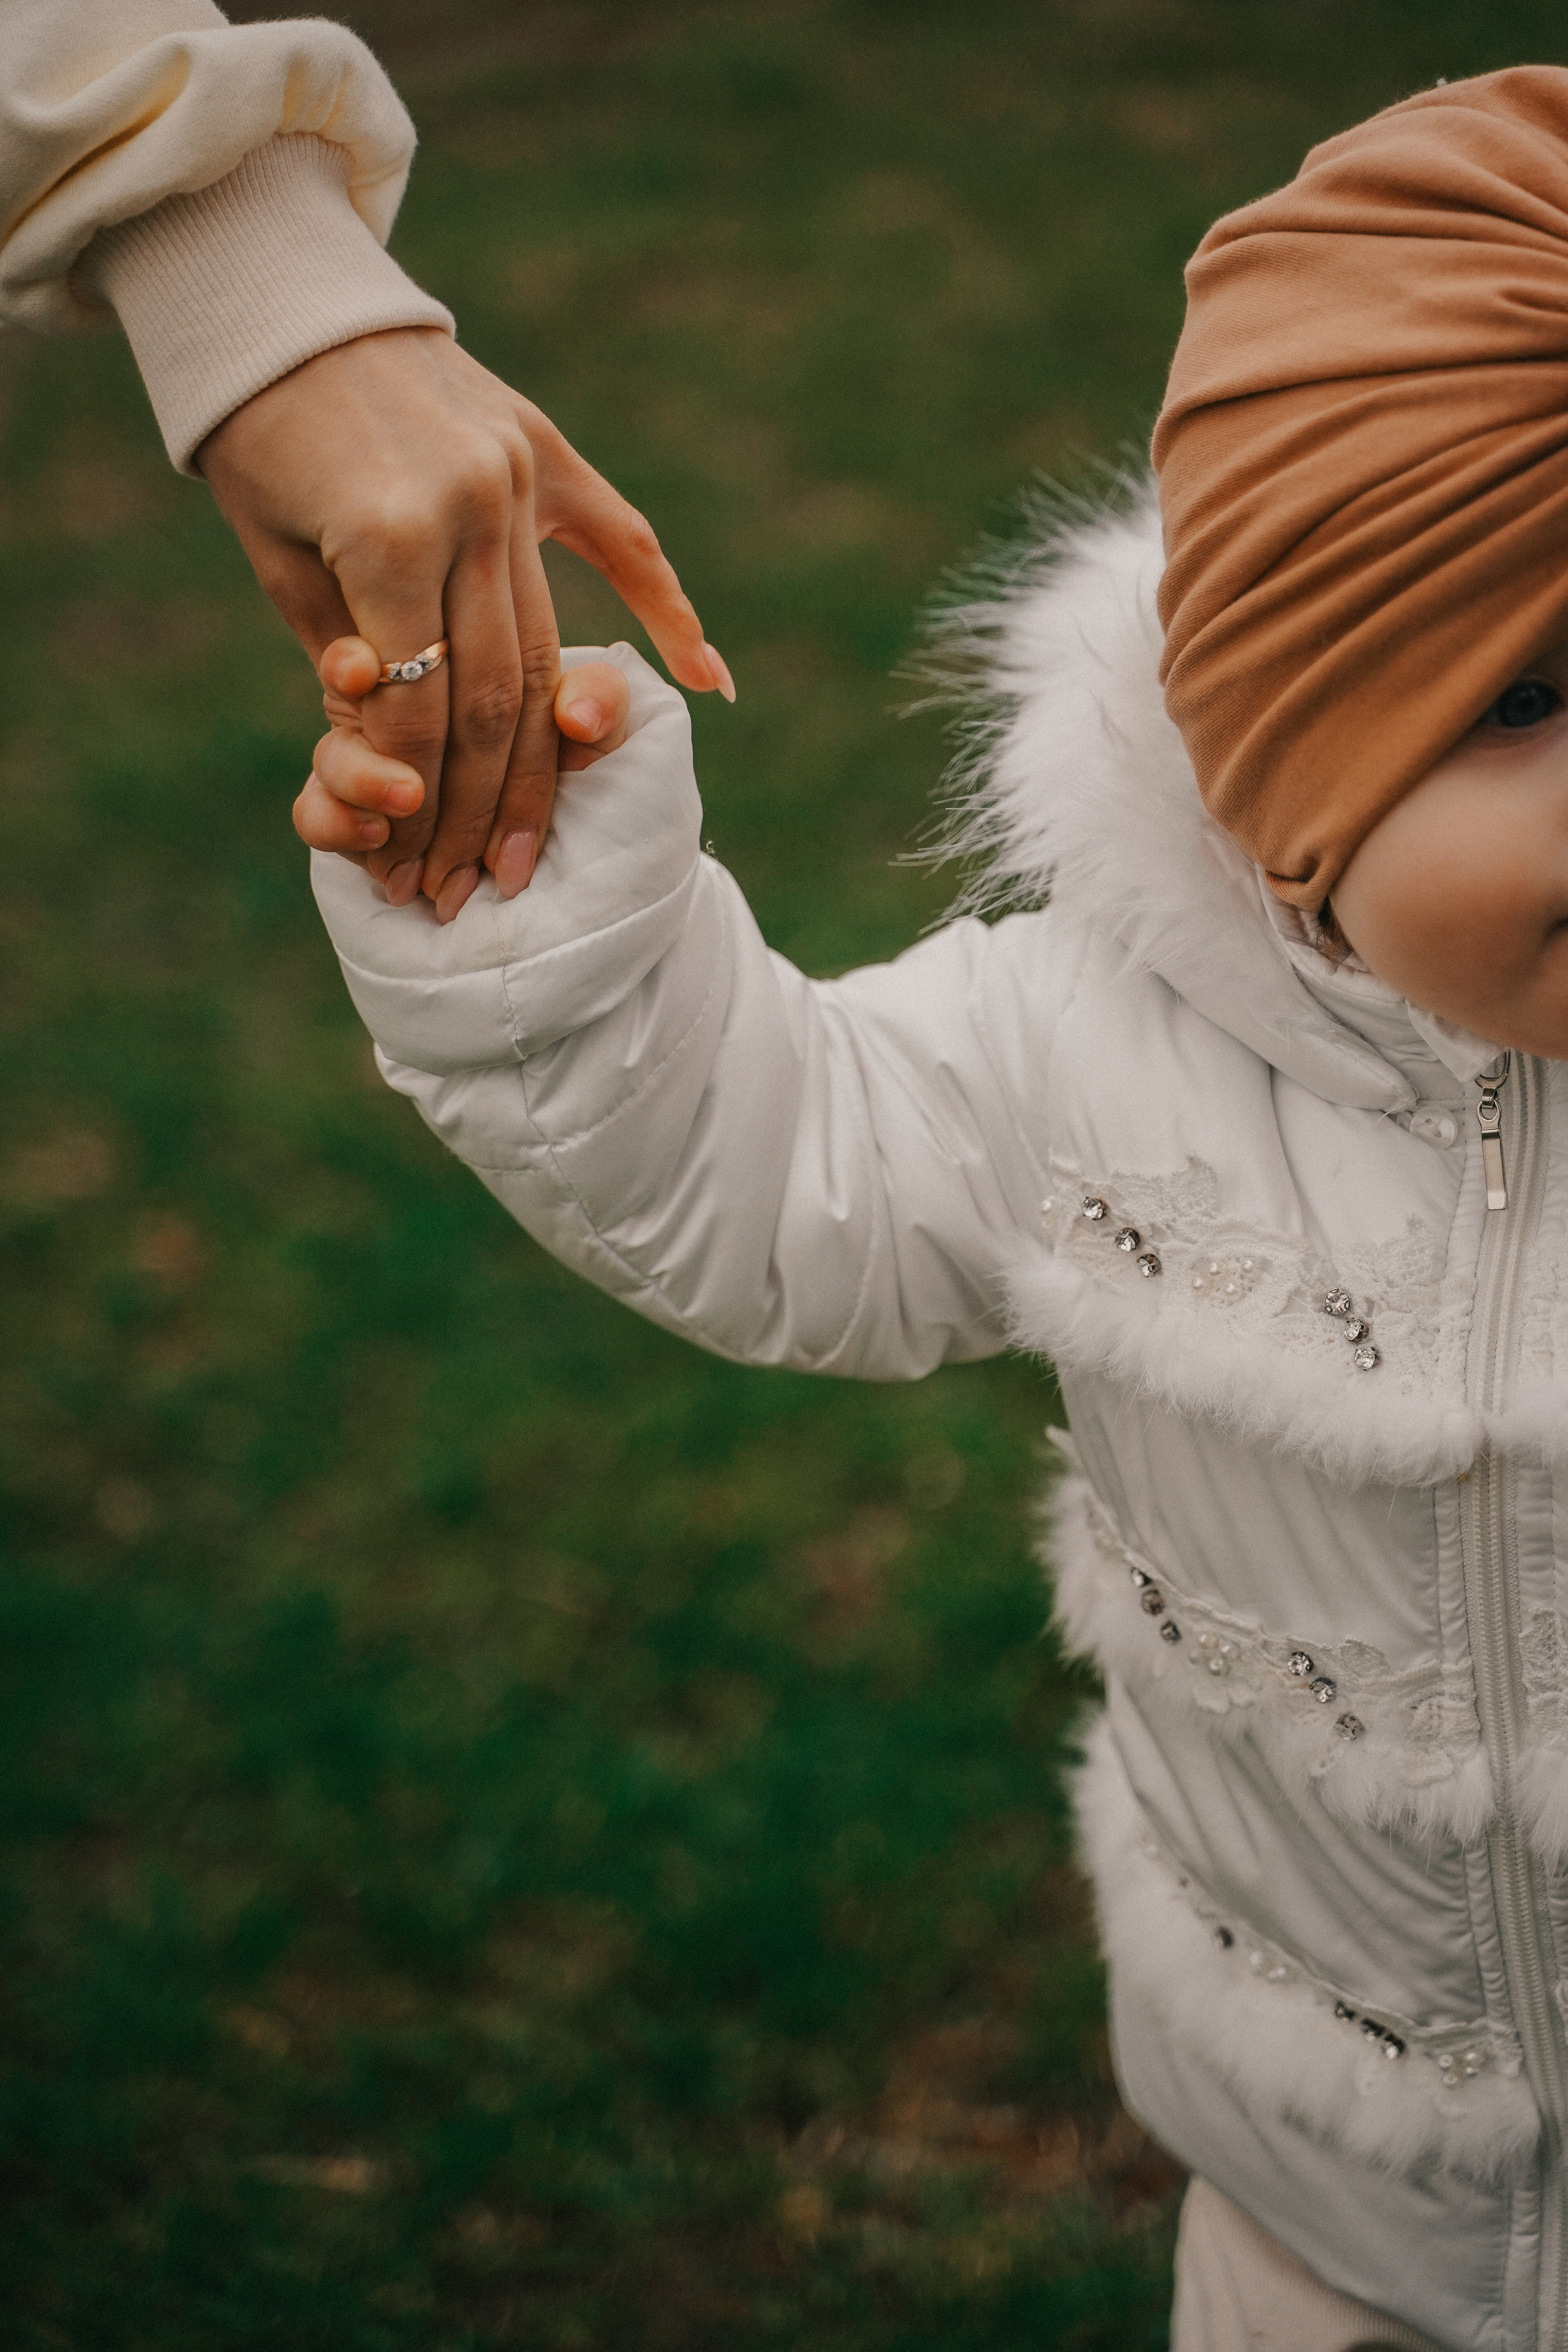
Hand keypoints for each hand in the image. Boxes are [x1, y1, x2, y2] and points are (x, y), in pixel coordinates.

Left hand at [200, 328, 731, 910]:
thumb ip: (347, 652)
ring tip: (530, 847)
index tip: (406, 868)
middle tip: (477, 890)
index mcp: (389, 532)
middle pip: (497, 695)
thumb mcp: (276, 557)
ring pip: (549, 650)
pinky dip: (668, 612)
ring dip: (546, 762)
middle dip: (483, 809)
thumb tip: (399, 758)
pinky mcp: (543, 451)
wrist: (284, 300)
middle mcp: (472, 506)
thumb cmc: (258, 439)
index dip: (414, 798)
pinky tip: (712, 681)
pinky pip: (623, 542)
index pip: (420, 704)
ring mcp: (518, 475)